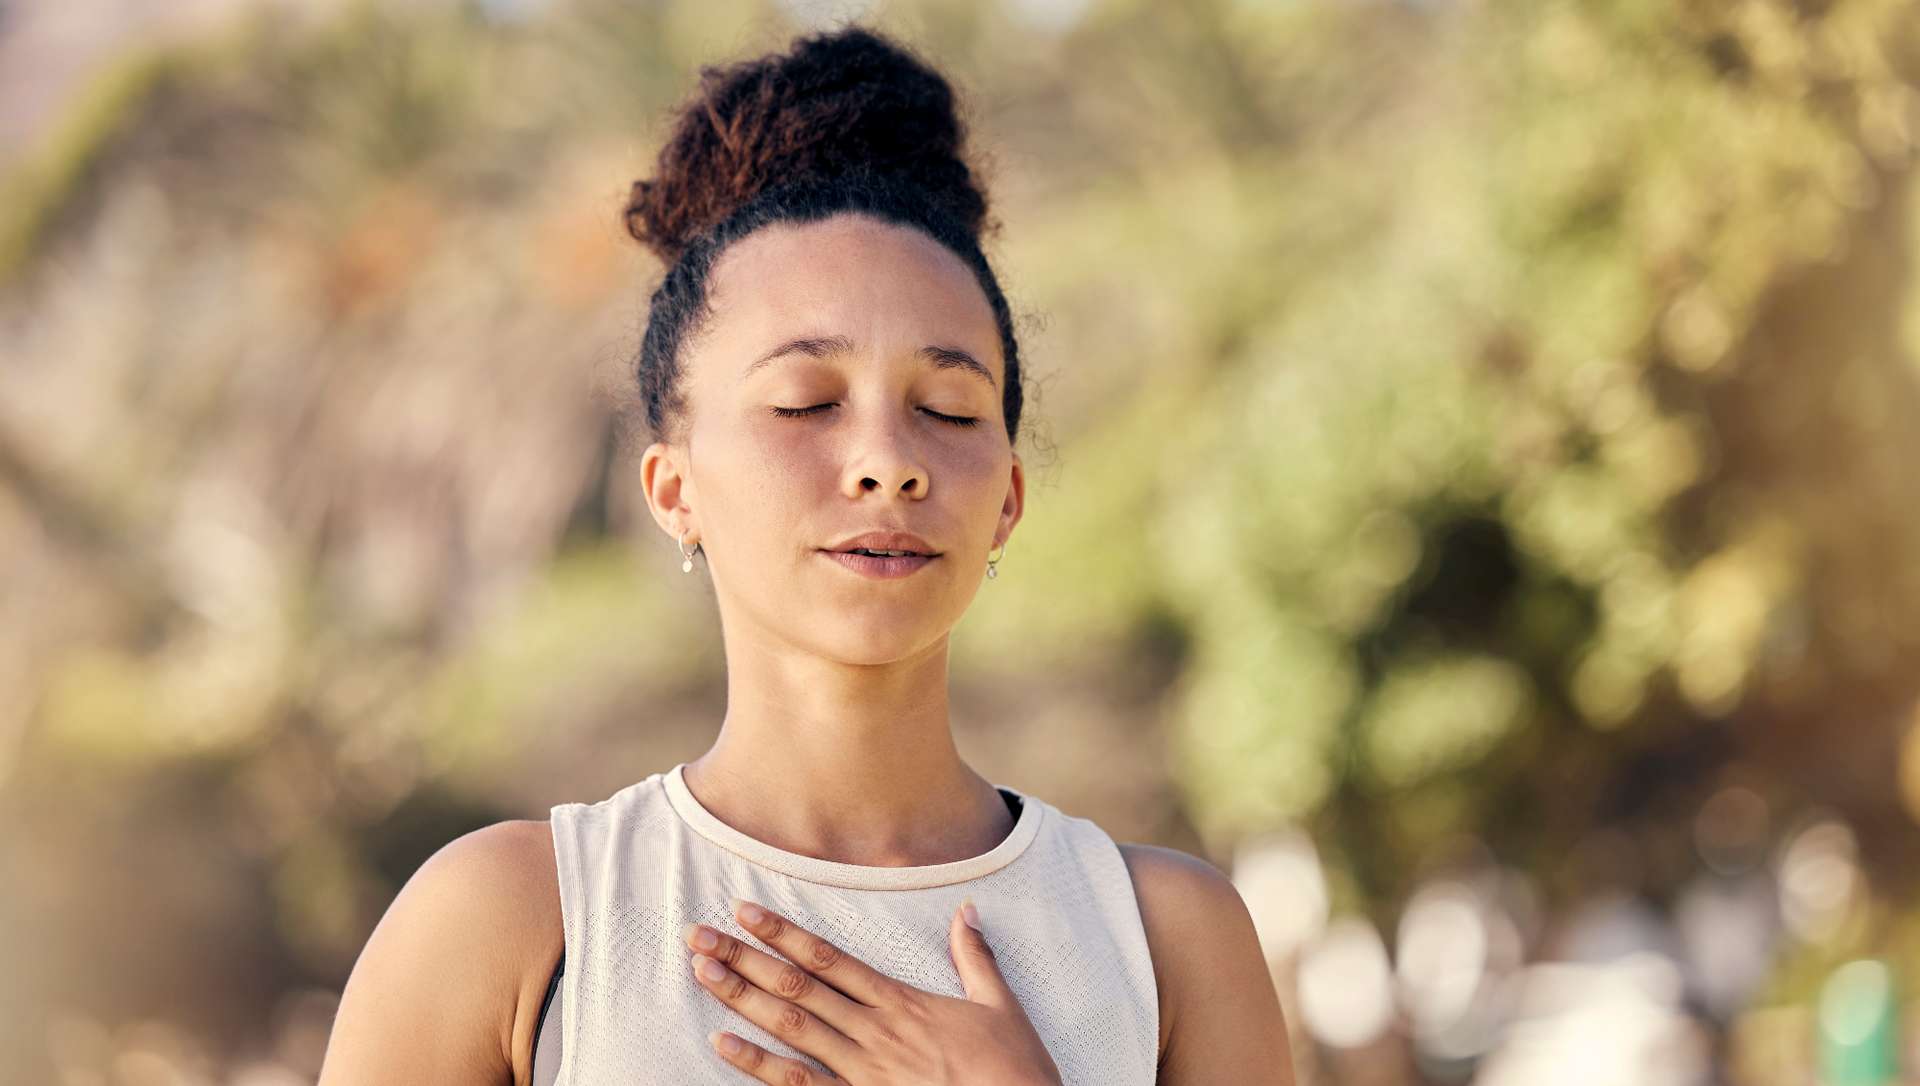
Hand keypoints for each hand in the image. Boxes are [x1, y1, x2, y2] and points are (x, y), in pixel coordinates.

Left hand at [682, 896, 1063, 1084]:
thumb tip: (967, 911)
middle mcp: (874, 1032)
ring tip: (703, 974)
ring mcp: (864, 1072)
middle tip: (699, 935)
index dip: (785, 934)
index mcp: (903, 1003)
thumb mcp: (1001, 1007)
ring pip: (791, 1029)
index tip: (746, 912)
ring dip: (743, 999)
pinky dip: (759, 1067)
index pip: (830, 960)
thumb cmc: (1015, 1071)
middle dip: (745, 958)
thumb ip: (976, 958)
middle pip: (798, 988)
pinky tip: (724, 1046)